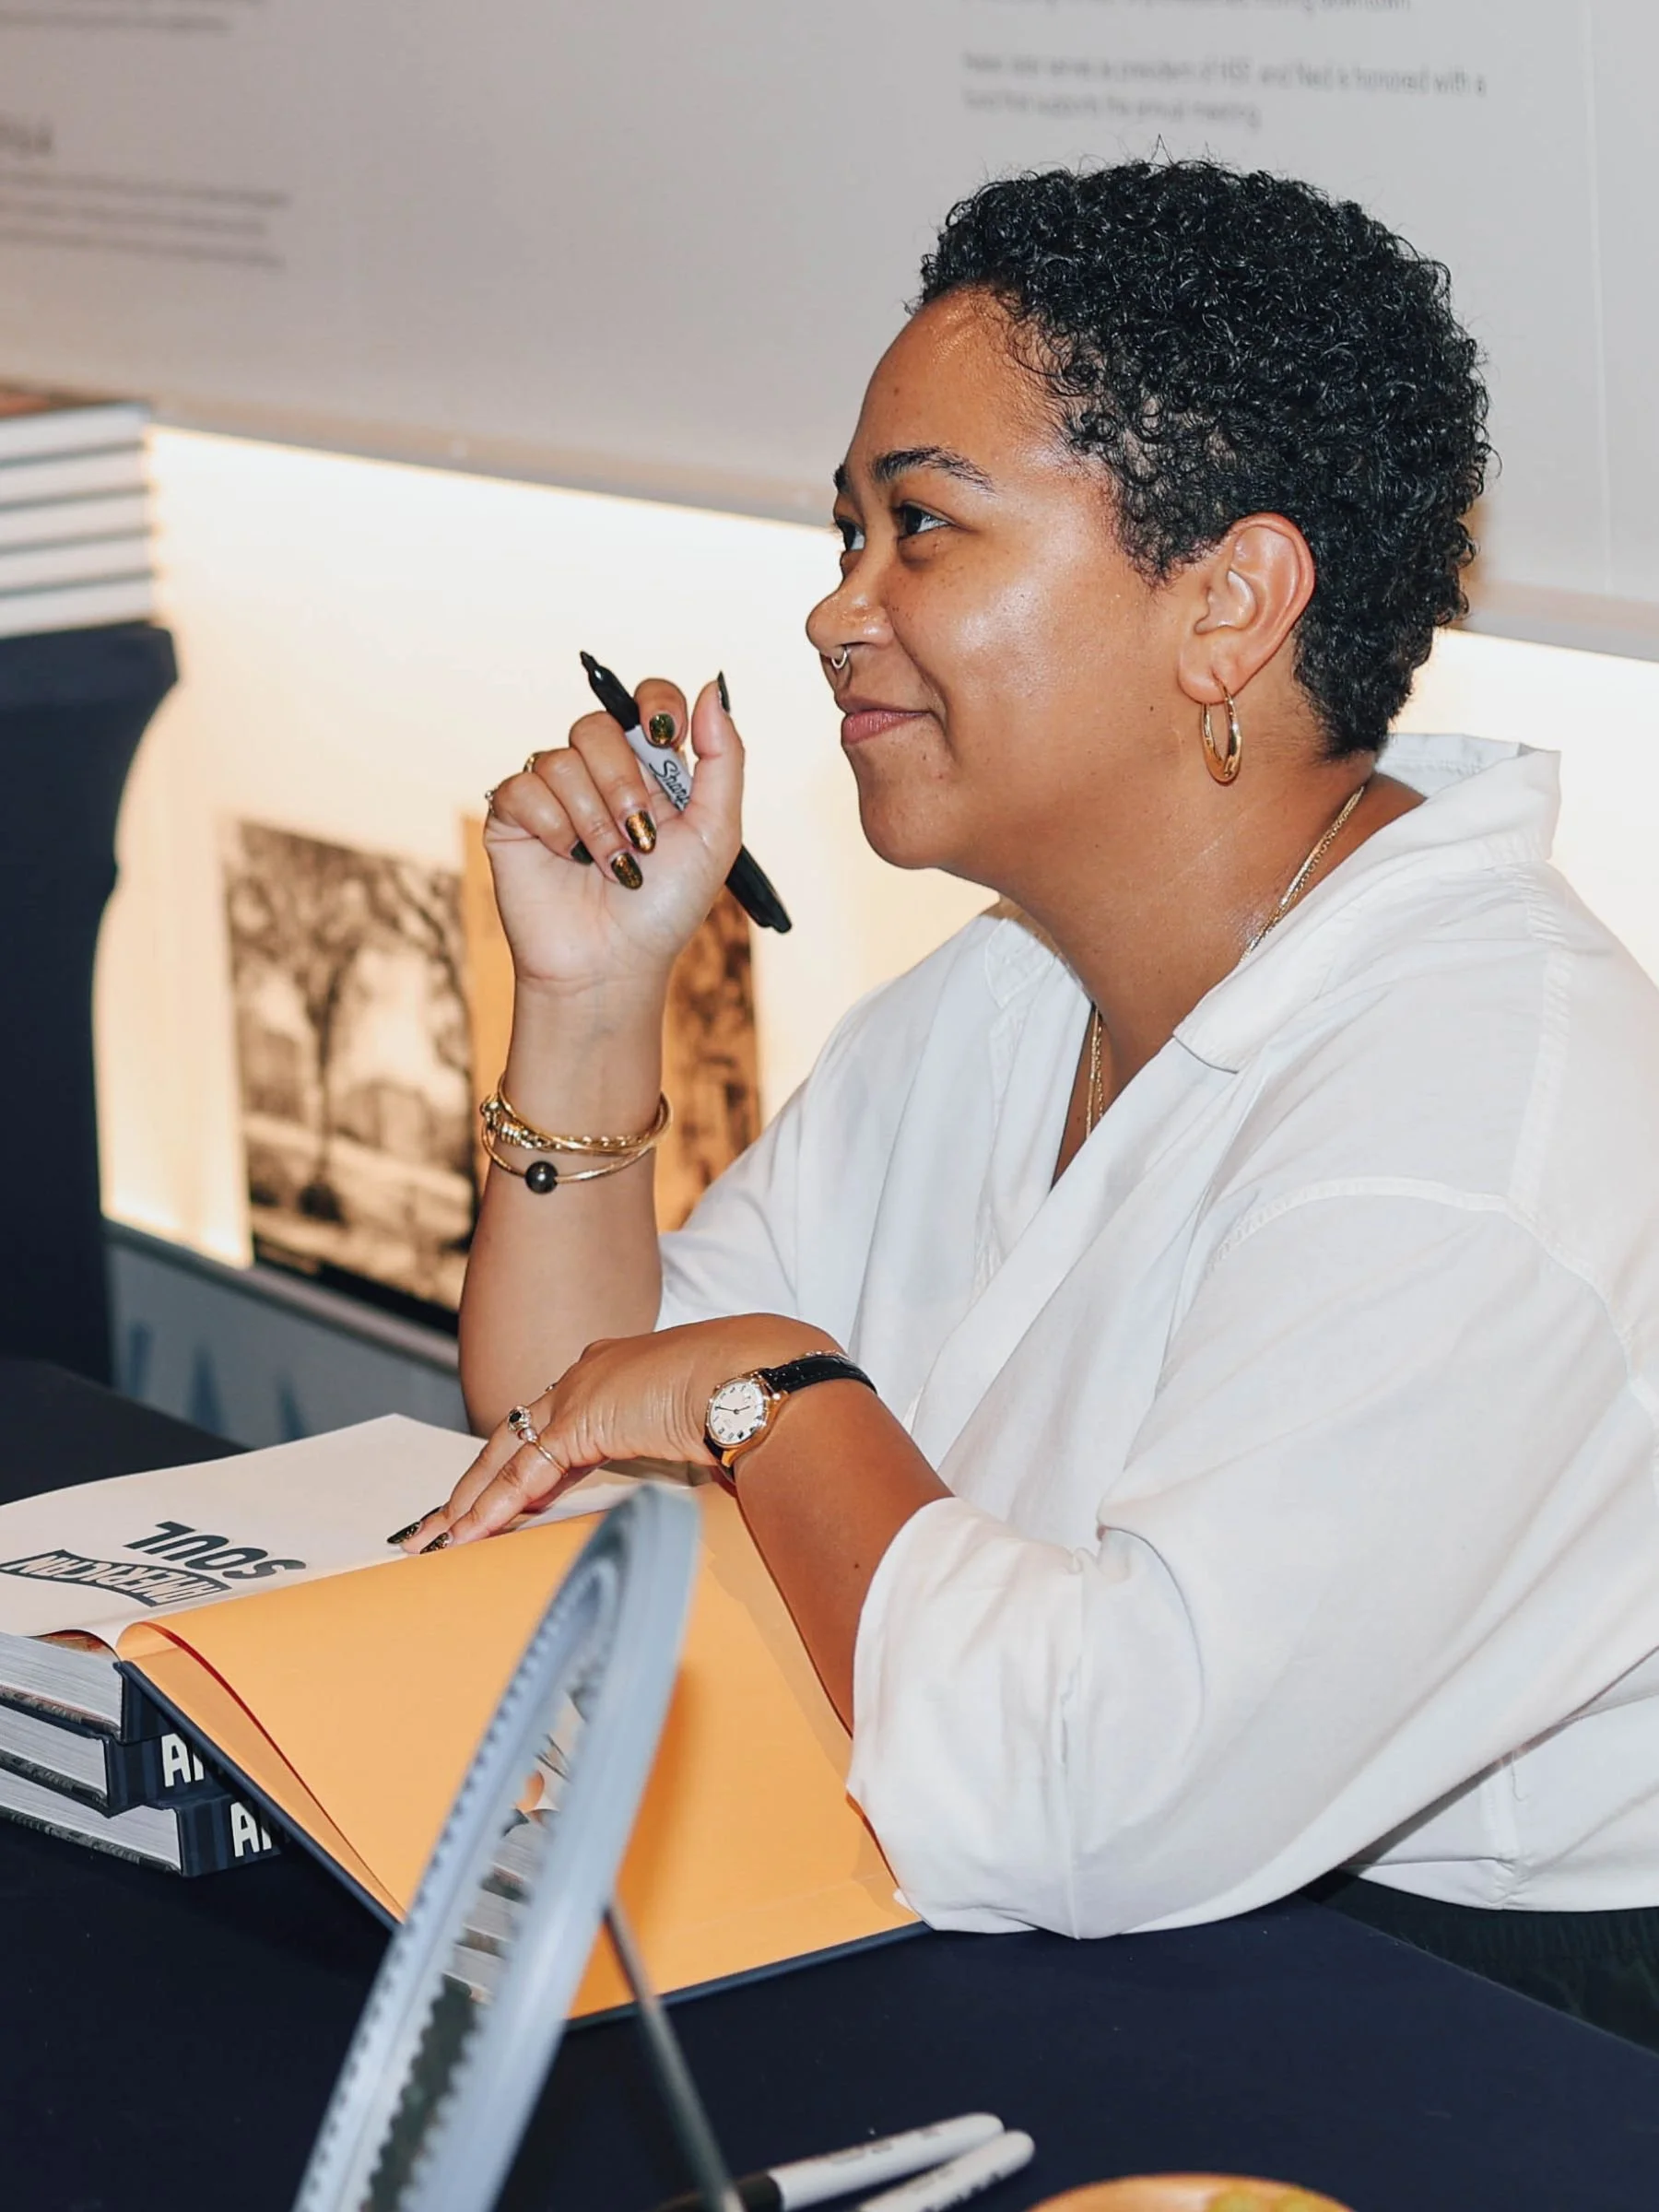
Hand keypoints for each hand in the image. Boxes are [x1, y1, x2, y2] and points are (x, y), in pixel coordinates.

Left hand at [398, 1316, 839, 1548]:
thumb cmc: (747, 1397)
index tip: (506, 1498)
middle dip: (479, 1481)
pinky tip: (468, 1535)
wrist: (757, 1372)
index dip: (525, 1464)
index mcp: (620, 1372)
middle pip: (517, 1435)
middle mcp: (593, 1374)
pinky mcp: (580, 1420)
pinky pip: (524, 1474)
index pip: (556, 1425)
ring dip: (471, 1501)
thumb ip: (683, 1451)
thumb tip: (703, 1484)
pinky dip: (492, 1507)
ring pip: (508, 1454)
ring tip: (438, 1539)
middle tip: (446, 1519)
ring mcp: (583, 1392)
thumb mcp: (703, 1431)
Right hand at [485, 676, 742, 998]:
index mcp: (652, 770)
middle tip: (641, 837)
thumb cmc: (667, 908)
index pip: (649, 700)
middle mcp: (601, 773)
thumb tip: (714, 686)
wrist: (613, 965)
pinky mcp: (513, 815)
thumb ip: (723, 760)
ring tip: (611, 866)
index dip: (655, 703)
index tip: (664, 736)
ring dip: (594, 820)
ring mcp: (555, 792)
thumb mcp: (717, 834)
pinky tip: (567, 860)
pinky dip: (554, 827)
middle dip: (624, 784)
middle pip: (600, 725)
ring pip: (562, 759)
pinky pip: (524, 787)